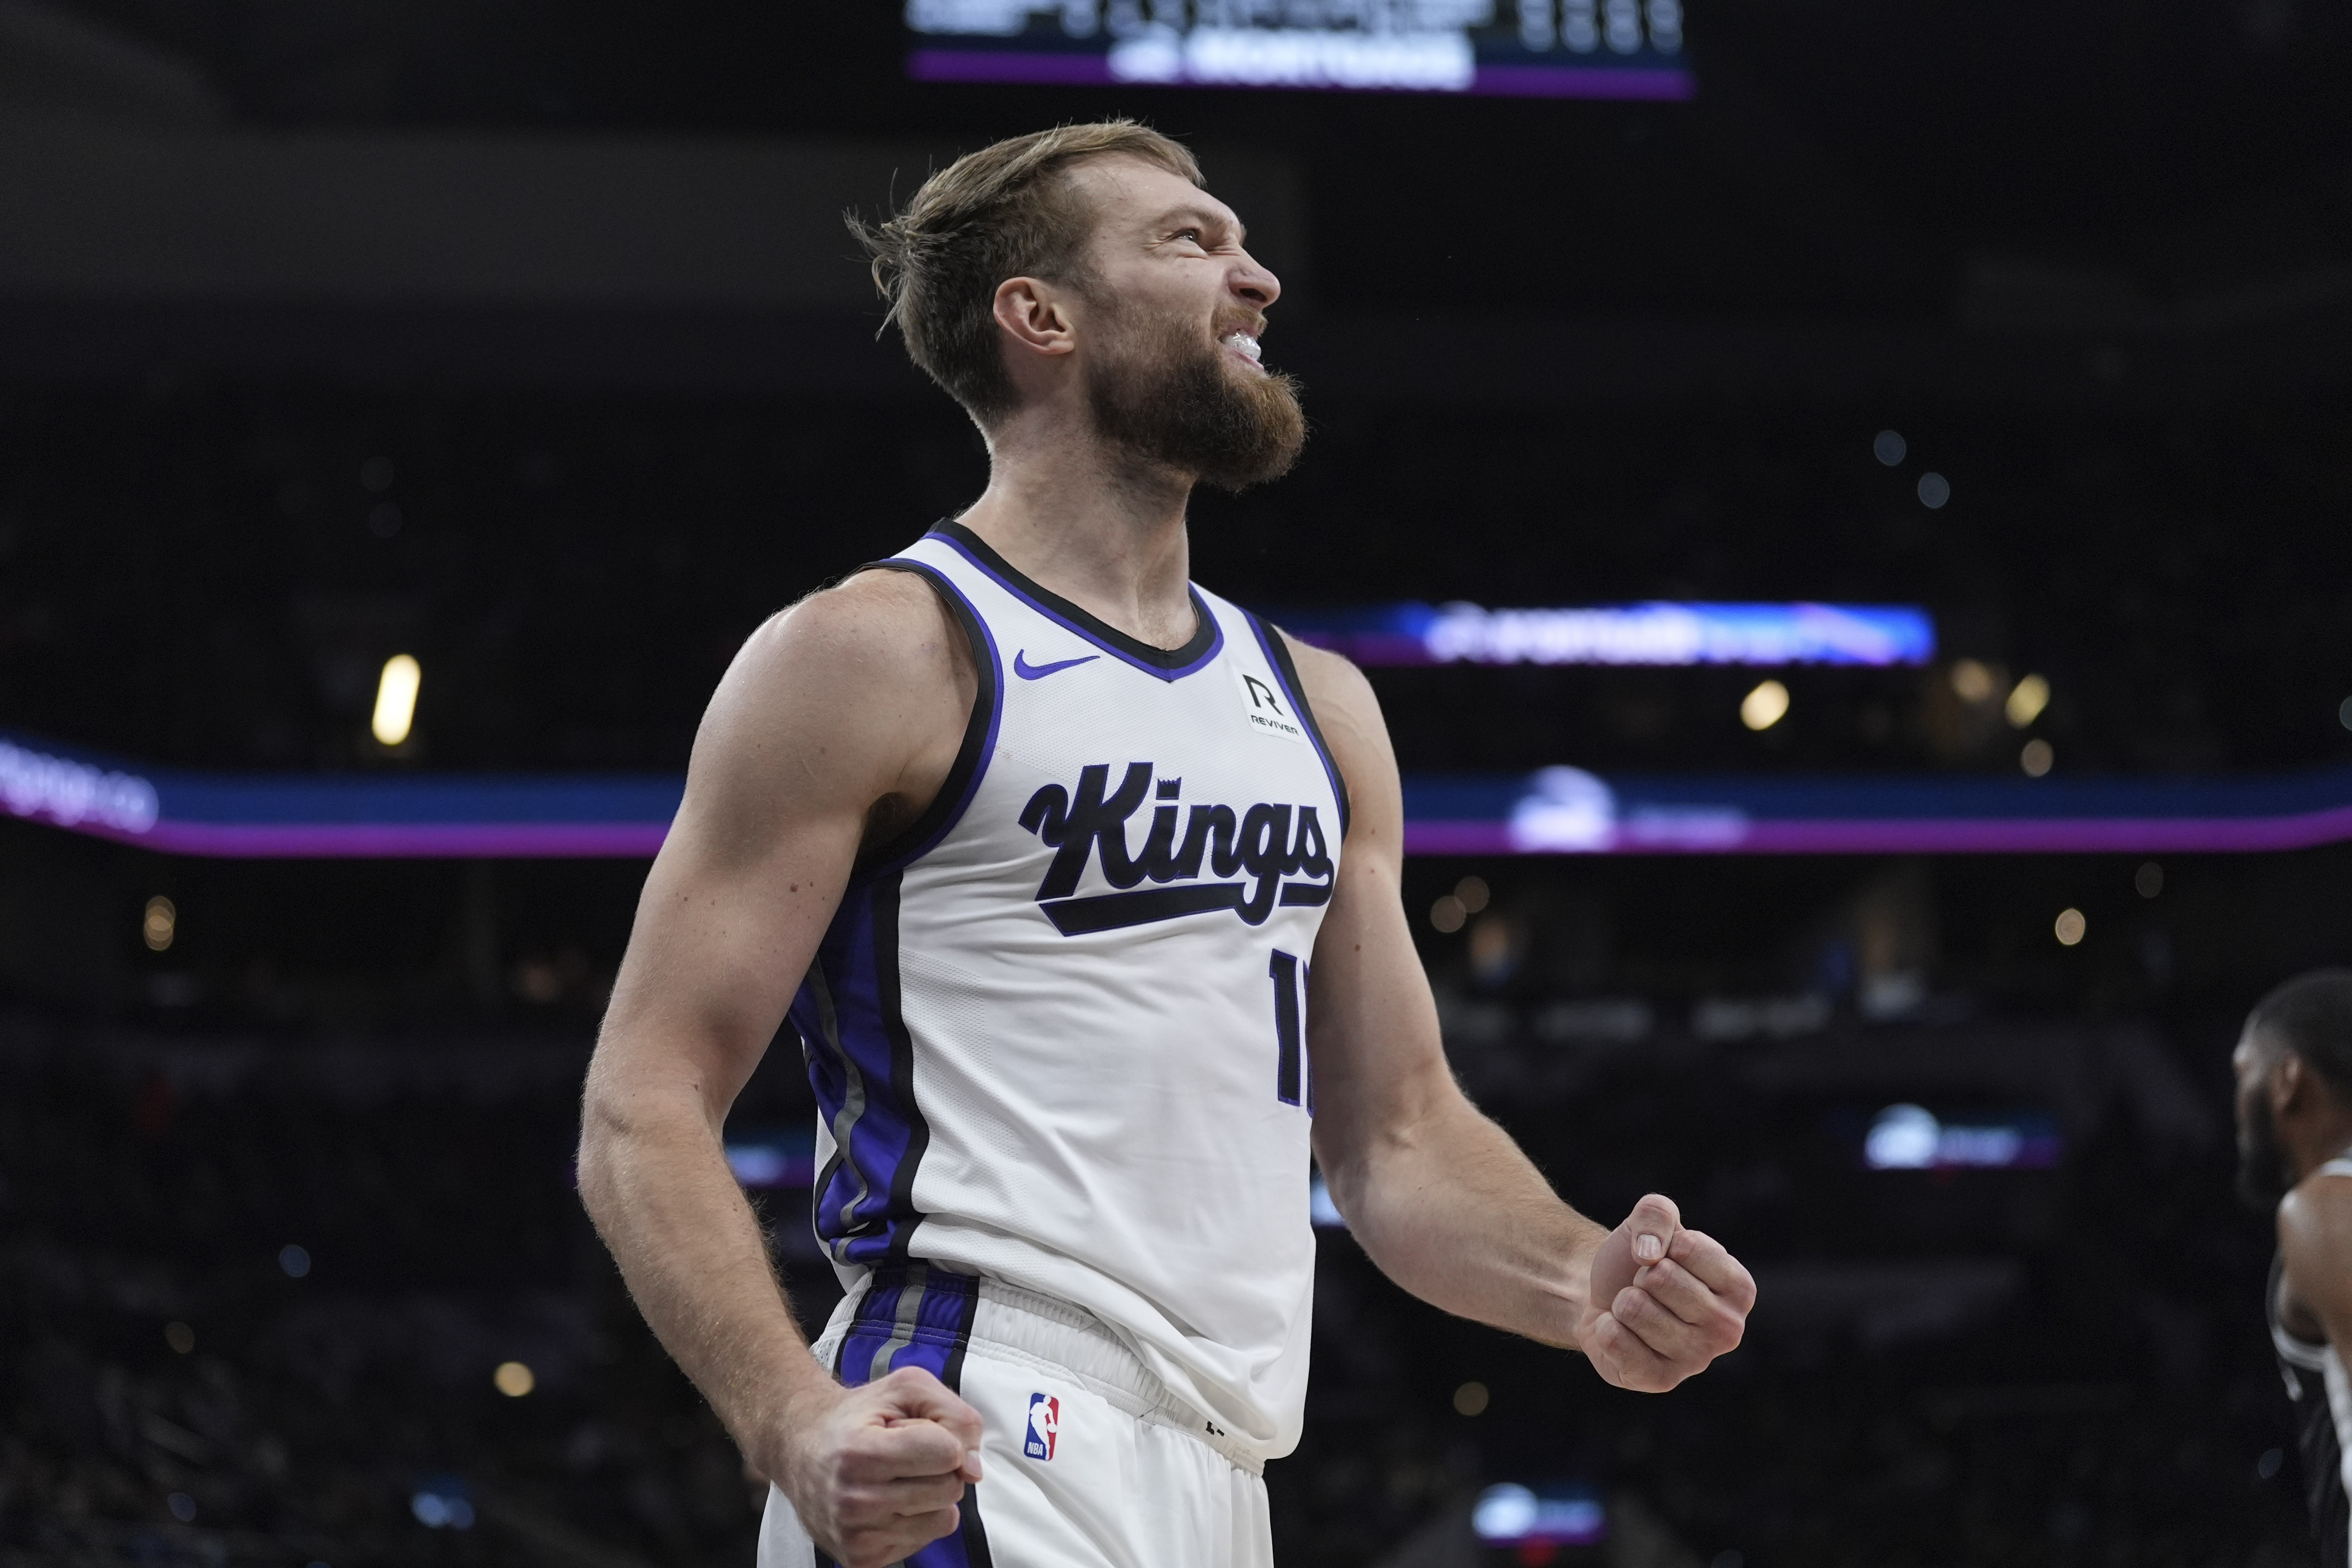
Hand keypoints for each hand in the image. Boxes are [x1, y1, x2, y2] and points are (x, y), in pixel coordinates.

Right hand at [769, 1367, 984, 1567]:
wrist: (802, 1448)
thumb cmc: (860, 1416)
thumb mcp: (907, 1388)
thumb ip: (955, 1415)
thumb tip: (974, 1469)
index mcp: (860, 1452)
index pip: (947, 1452)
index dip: (943, 1437)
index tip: (916, 1431)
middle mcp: (854, 1499)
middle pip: (949, 1488)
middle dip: (939, 1467)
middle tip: (904, 1455)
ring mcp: (856, 1535)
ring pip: (943, 1519)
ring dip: (931, 1496)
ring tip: (895, 1477)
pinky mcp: (860, 1559)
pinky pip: (924, 1541)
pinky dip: (916, 1519)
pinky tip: (888, 1501)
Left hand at [1576, 1193, 1753, 1391]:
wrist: (1606, 1296)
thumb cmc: (1640, 1259)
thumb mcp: (1649, 1221)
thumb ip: (1657, 1212)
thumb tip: (1648, 1253)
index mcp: (1739, 1288)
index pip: (1688, 1248)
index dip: (1663, 1245)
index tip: (1666, 1258)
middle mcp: (1728, 1329)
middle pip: (1661, 1279)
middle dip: (1641, 1275)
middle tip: (1646, 1287)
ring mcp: (1696, 1359)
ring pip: (1635, 1309)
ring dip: (1622, 1301)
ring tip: (1633, 1309)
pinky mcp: (1660, 1380)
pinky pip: (1615, 1340)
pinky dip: (1604, 1327)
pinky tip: (1617, 1330)